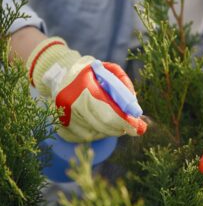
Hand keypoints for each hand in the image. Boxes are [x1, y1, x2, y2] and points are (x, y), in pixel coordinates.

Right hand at [27, 37, 146, 141]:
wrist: (60, 74)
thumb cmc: (91, 73)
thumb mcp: (108, 70)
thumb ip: (123, 84)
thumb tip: (134, 107)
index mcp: (84, 85)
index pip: (109, 110)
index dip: (125, 121)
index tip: (139, 127)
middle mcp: (71, 101)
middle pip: (103, 124)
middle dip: (121, 128)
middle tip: (133, 129)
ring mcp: (64, 115)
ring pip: (95, 132)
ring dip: (110, 130)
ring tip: (115, 121)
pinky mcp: (62, 124)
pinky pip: (85, 135)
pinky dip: (97, 132)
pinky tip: (99, 123)